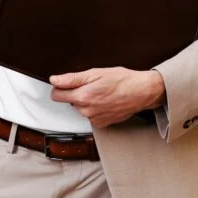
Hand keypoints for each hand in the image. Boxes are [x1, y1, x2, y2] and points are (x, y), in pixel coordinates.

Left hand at [49, 68, 165, 128]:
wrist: (142, 92)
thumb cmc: (122, 80)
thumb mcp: (95, 73)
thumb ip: (72, 79)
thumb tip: (54, 80)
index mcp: (83, 97)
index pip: (56, 95)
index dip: (60, 86)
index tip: (67, 82)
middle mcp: (87, 111)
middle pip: (69, 101)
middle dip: (76, 93)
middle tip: (92, 85)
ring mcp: (95, 119)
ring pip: (80, 108)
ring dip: (86, 101)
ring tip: (101, 92)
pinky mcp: (102, 124)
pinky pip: (91, 115)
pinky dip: (95, 108)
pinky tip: (105, 101)